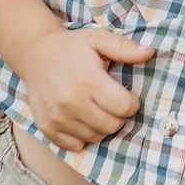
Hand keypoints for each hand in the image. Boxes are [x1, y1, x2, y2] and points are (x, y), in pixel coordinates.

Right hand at [12, 24, 151, 150]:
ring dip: (101, 126)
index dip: (131, 102)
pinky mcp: (47, 127)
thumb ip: (124, 47)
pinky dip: (82, 136)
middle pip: (112, 126)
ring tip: (95, 108)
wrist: (35, 53)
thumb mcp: (98, 39)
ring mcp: (58, 117)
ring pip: (95, 137)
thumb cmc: (71, 47)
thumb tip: (149, 53)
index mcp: (87, 79)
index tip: (125, 94)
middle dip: (118, 116)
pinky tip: (81, 118)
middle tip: (110, 102)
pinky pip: (75, 145)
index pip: (124, 107)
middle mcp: (71, 101)